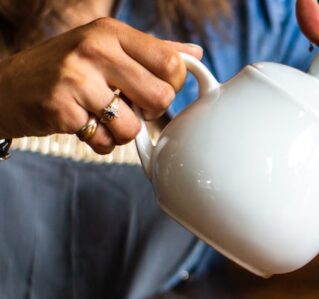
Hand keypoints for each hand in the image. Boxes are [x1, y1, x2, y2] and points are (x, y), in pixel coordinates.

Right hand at [0, 18, 201, 154]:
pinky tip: (84, 125)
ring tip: (103, 117)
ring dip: (123, 132)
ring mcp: (75, 80)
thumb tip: (195, 54)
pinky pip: (105, 142)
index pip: (172, 64)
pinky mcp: (61, 110)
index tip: (156, 89)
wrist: (6, 87)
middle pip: (160, 97)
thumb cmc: (66, 68)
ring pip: (133, 126)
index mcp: (111, 32)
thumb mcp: (106, 47)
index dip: (172, 85)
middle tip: (131, 106)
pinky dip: (100, 142)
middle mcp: (94, 50)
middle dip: (150, 112)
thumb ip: (152, 51)